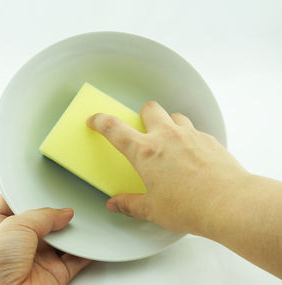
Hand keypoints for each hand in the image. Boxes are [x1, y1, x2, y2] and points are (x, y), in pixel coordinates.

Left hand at [0, 195, 90, 284]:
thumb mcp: (15, 226)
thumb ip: (42, 215)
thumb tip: (63, 212)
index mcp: (1, 226)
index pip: (15, 204)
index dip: (27, 193)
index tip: (42, 182)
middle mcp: (20, 242)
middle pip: (44, 221)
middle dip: (56, 211)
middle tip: (68, 200)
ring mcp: (38, 258)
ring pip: (62, 239)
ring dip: (73, 230)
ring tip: (83, 217)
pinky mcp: (54, 274)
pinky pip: (75, 259)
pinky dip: (86, 251)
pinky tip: (90, 241)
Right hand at [87, 101, 249, 234]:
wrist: (229, 204)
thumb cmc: (189, 207)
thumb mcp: (153, 209)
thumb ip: (130, 204)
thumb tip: (115, 204)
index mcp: (146, 152)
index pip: (115, 129)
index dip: (101, 121)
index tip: (95, 120)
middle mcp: (166, 137)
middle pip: (149, 109)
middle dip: (143, 115)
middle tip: (144, 131)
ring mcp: (189, 135)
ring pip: (174, 115)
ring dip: (168, 123)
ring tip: (170, 141)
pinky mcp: (208, 139)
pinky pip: (194, 130)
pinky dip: (188, 137)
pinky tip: (192, 155)